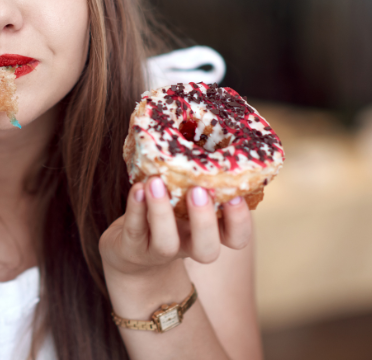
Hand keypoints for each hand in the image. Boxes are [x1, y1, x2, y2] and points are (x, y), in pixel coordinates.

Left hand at [99, 177, 251, 280]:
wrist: (131, 250)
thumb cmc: (167, 212)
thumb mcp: (186, 196)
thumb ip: (197, 174)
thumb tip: (206, 119)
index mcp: (209, 232)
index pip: (236, 237)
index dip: (240, 221)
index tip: (236, 196)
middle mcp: (188, 246)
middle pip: (207, 250)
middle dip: (204, 221)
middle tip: (198, 191)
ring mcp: (158, 252)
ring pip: (166, 244)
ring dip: (162, 212)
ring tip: (156, 182)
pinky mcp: (132, 249)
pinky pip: (134, 231)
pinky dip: (135, 208)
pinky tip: (136, 188)